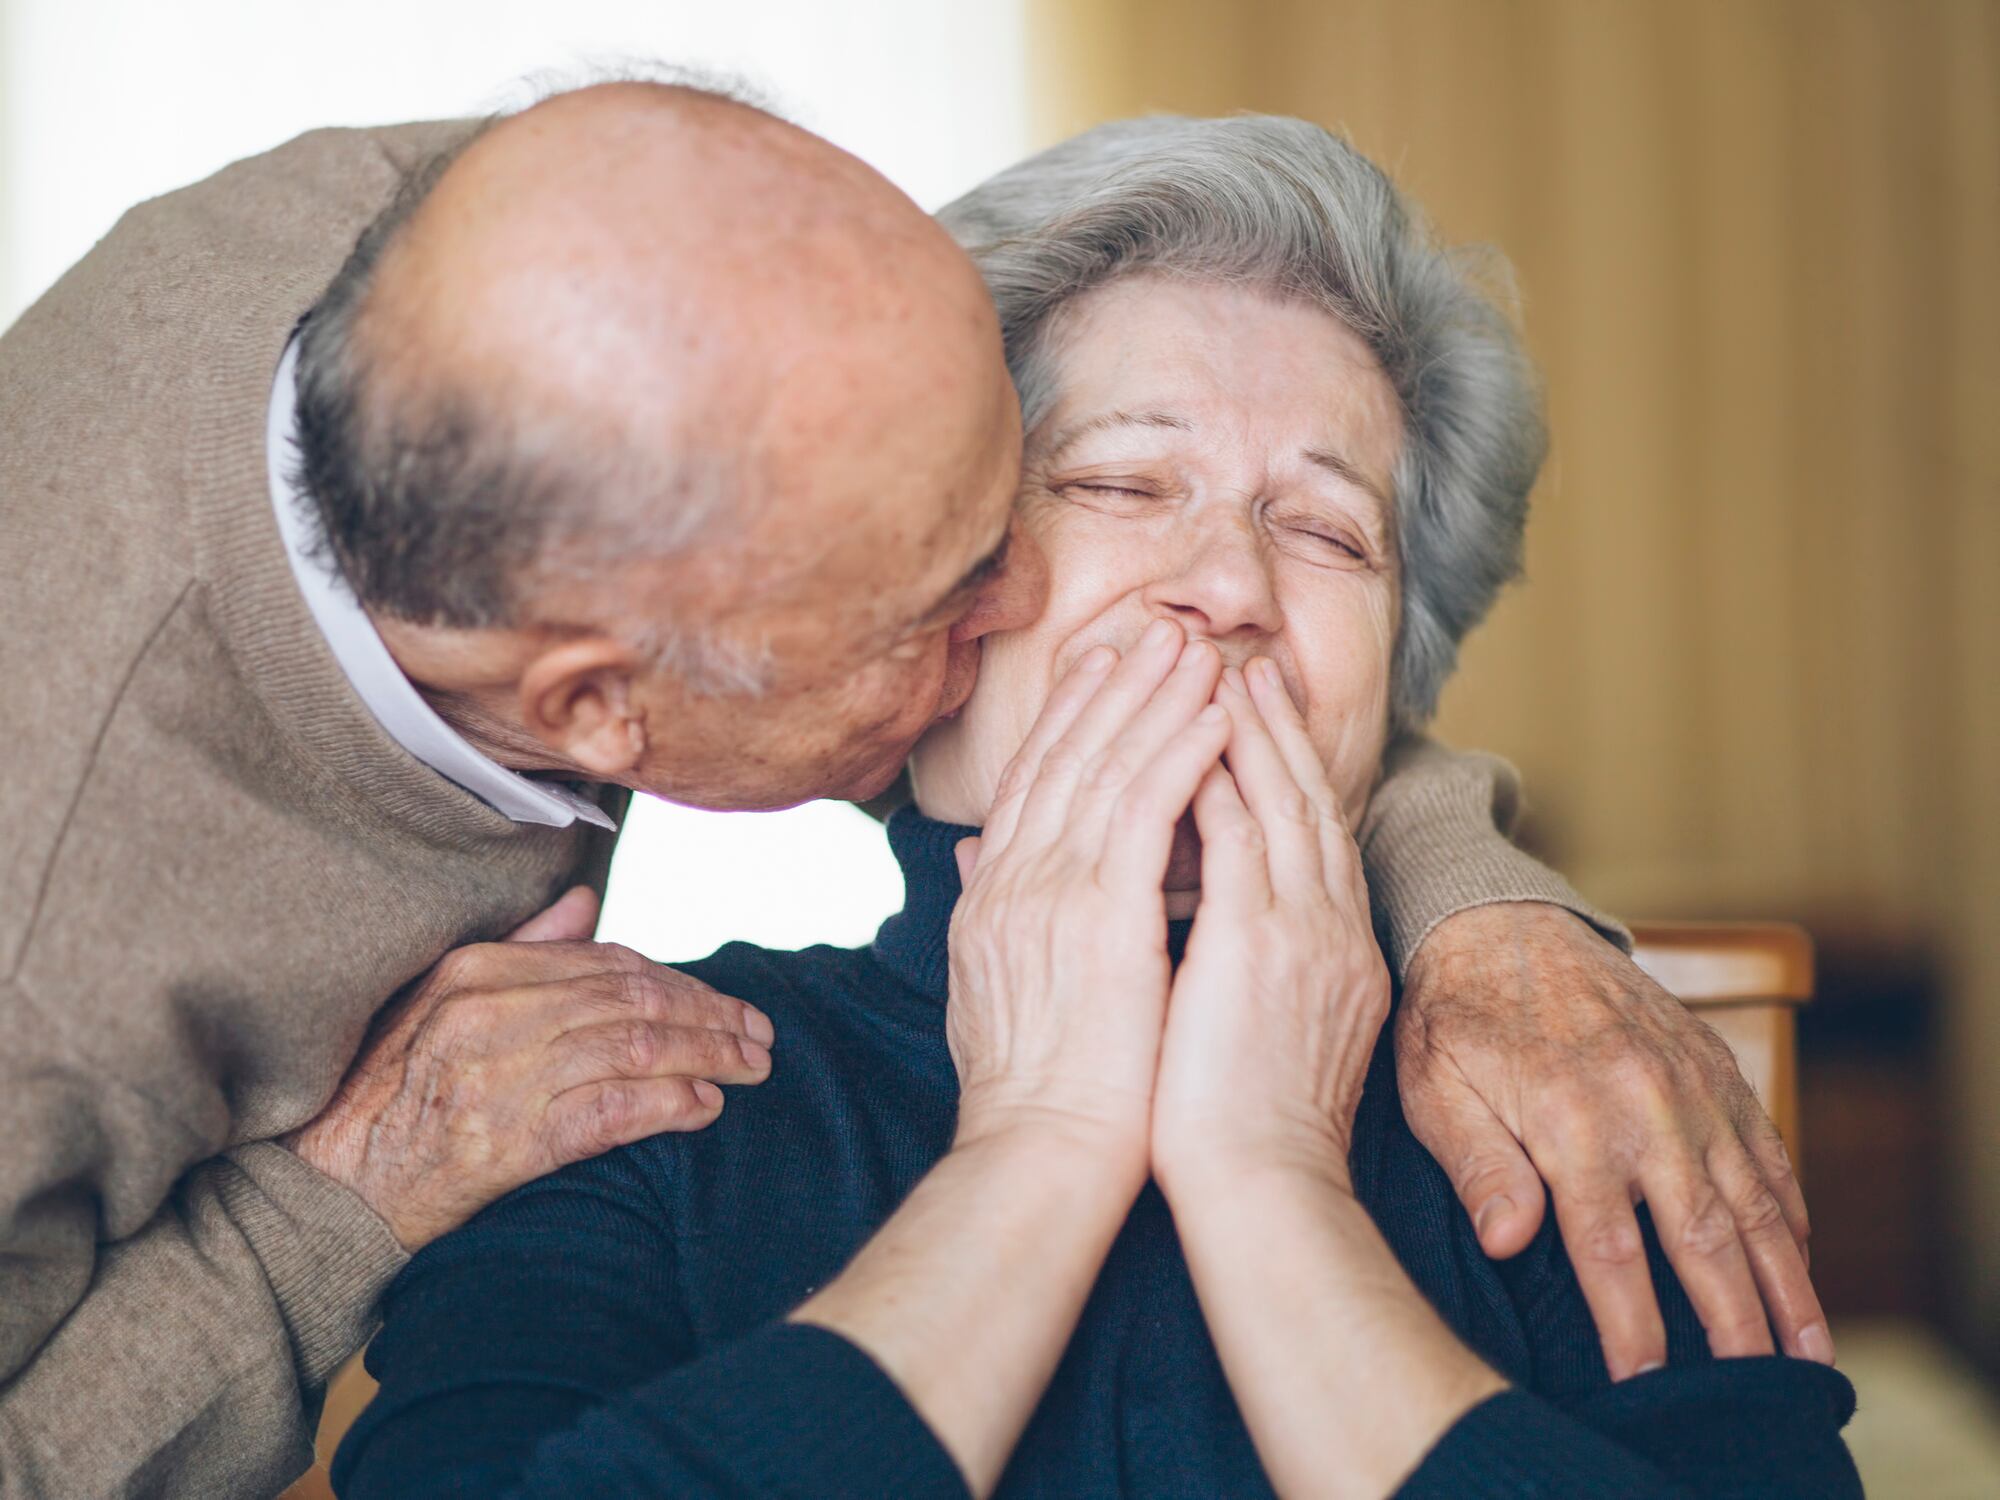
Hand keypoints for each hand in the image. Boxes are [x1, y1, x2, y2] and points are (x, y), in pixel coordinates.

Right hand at [287, 886, 773, 1249]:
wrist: (324, 1191)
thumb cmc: (382, 1096)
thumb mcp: (436, 1002)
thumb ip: (519, 950)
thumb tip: (585, 902)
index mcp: (477, 971)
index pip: (608, 963)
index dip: (678, 979)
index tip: (720, 999)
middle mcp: (492, 1016)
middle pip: (634, 1001)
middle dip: (710, 1015)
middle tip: (759, 1033)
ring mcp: (500, 1078)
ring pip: (636, 1050)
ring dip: (709, 1057)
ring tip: (751, 1067)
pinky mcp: (507, 1144)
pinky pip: (611, 1114)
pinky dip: (668, 1106)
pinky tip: (706, 1108)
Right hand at [947, 618, 1226, 1165]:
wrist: (1040, 1155)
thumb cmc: (1033, 1089)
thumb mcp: (989, 988)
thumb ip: (984, 910)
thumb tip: (970, 859)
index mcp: (992, 896)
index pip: (1031, 782)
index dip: (1068, 717)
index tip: (1099, 665)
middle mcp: (1011, 879)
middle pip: (1065, 755)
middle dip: (1114, 686)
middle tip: (1154, 629)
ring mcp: (1049, 892)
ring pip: (1105, 767)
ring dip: (1155, 701)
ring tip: (1198, 652)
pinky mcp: (1096, 914)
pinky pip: (1141, 810)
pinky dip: (1179, 754)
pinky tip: (1215, 718)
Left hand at [1153, 659, 1389, 1192]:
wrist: (1262, 1193)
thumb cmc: (1234, 1128)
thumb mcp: (1248, 1028)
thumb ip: (1225, 962)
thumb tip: (1180, 926)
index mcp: (1331, 951)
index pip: (1308, 839)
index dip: (1283, 772)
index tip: (1253, 719)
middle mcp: (1331, 930)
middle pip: (1308, 804)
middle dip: (1277, 730)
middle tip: (1249, 665)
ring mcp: (1304, 933)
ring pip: (1282, 804)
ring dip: (1251, 733)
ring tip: (1224, 673)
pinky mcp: (1262, 945)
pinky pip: (1243, 837)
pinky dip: (1222, 781)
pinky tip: (1197, 737)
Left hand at [1396, 902, 1829, 1377]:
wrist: (1497, 921)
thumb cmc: (1451, 1017)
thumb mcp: (1433, 1088)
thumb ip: (1476, 1165)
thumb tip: (1508, 1242)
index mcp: (1570, 1121)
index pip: (1610, 1250)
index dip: (1633, 1325)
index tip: (1645, 1382)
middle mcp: (1644, 1106)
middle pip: (1703, 1238)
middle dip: (1735, 1325)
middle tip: (1757, 1391)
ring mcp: (1689, 1085)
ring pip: (1754, 1200)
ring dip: (1786, 1281)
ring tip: (1807, 1352)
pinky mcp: (1712, 1066)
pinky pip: (1766, 1149)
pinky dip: (1789, 1210)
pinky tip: (1798, 1260)